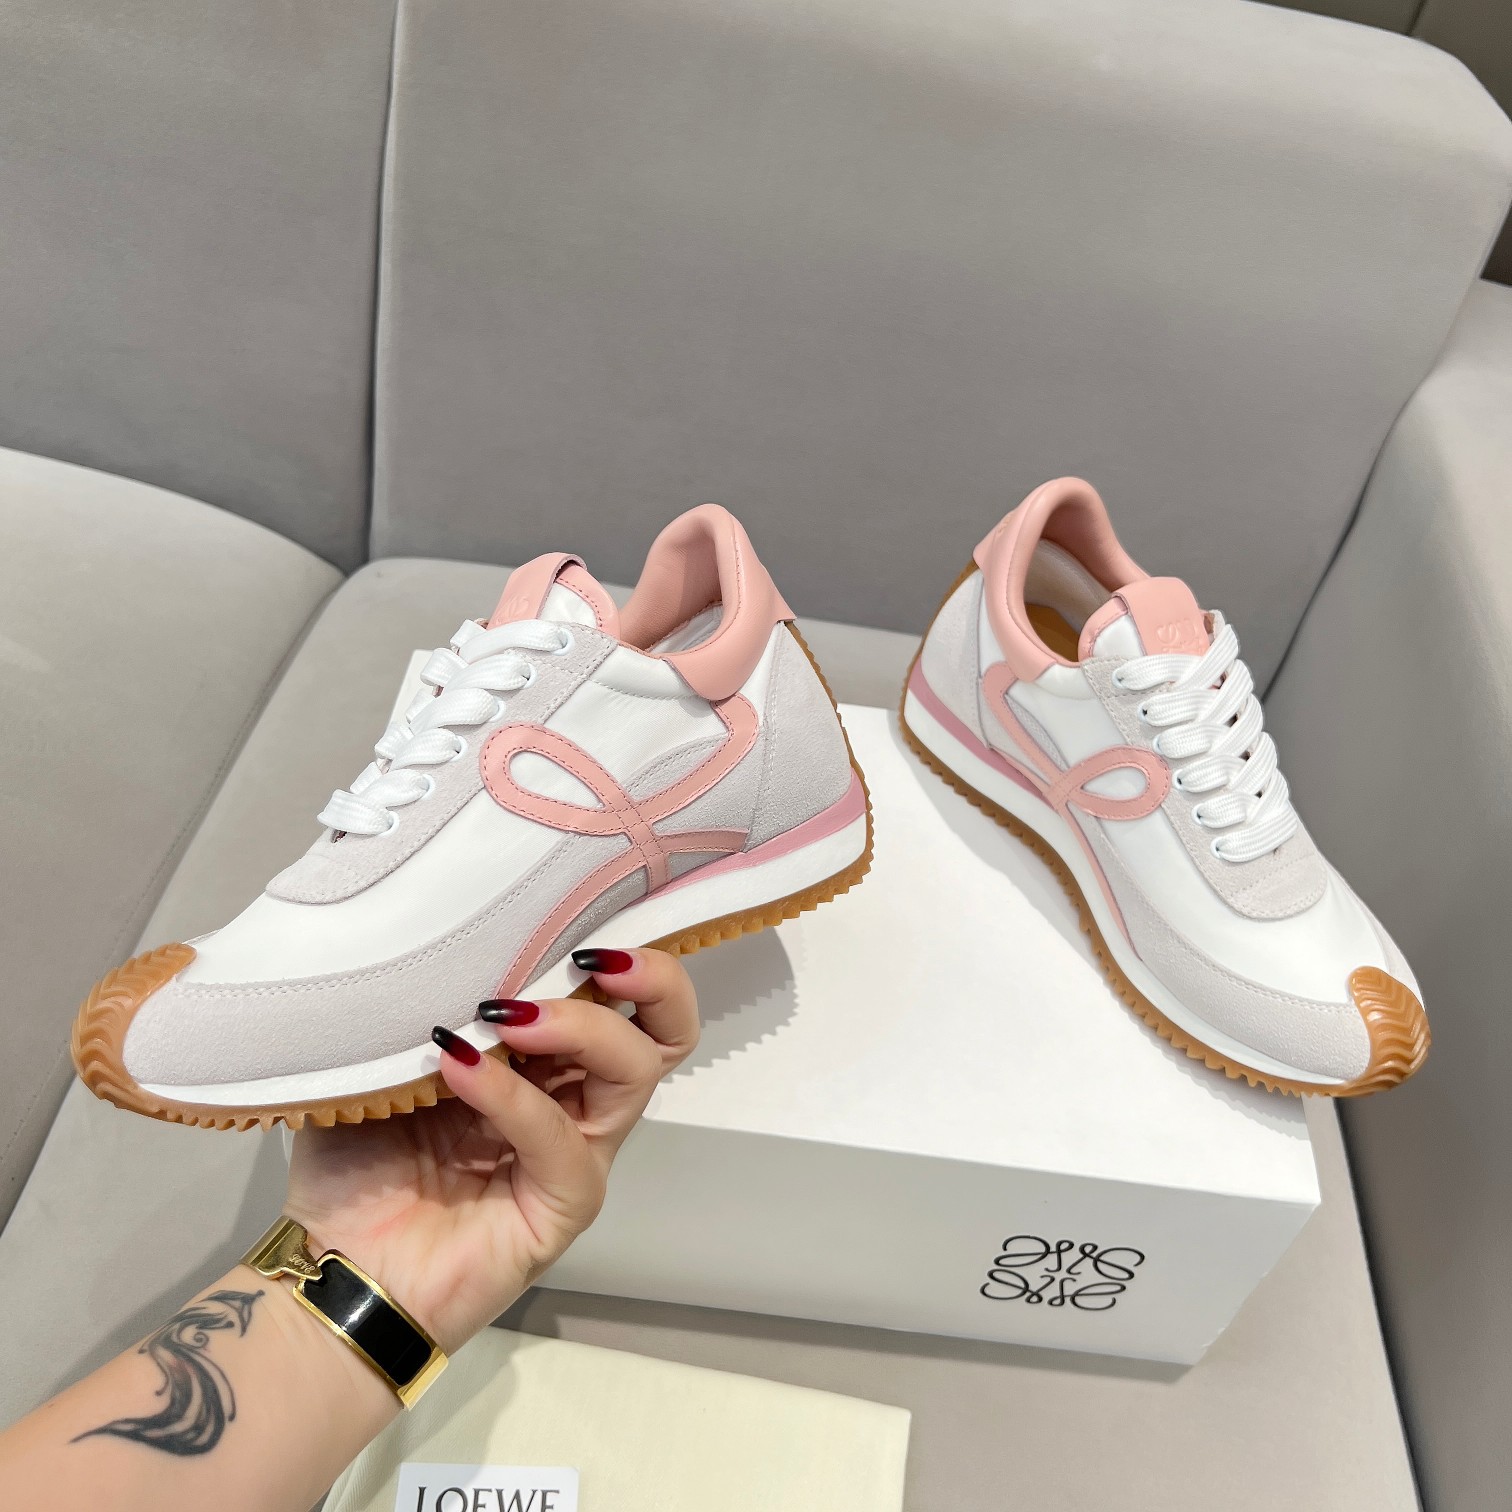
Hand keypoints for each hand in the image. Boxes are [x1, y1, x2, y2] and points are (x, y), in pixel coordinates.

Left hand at [282, 949, 697, 1353]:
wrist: (330, 1271)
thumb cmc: (356, 1165)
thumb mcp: (384, 1062)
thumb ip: (424, 1006)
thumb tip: (441, 936)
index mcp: (543, 1058)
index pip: (621, 995)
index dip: (622, 949)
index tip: (577, 911)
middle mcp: (574, 1098)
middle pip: (664, 1029)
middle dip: (651, 978)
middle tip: (595, 955)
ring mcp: (575, 1152)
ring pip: (634, 1072)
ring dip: (580, 1026)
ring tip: (508, 1014)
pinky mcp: (564, 1203)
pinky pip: (560, 1139)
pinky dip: (513, 1096)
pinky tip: (461, 1068)